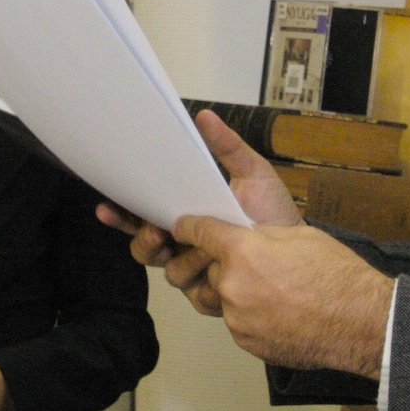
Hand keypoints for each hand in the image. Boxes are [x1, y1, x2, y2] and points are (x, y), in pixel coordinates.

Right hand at [96, 109, 302, 316]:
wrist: (302, 251)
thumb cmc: (274, 212)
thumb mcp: (252, 173)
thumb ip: (227, 146)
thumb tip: (203, 116)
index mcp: (186, 216)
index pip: (143, 215)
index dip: (122, 213)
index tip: (107, 205)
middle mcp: (184, 245)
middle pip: (144, 248)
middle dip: (143, 240)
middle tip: (155, 231)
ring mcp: (197, 271)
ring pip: (169, 272)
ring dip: (182, 260)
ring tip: (201, 250)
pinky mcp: (213, 295)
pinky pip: (196, 295)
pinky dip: (205, 283)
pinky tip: (215, 273)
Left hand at [171, 214, 393, 378]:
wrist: (360, 322)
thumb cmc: (336, 276)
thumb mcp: (298, 236)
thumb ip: (260, 236)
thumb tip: (243, 236)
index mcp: (243, 252)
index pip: (200, 232)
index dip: (190, 227)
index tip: (183, 227)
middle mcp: (233, 286)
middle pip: (212, 269)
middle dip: (227, 264)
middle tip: (259, 265)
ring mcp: (238, 319)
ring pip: (225, 298)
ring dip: (240, 292)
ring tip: (276, 291)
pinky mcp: (247, 343)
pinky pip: (239, 322)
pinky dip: (252, 315)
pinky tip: (280, 310)